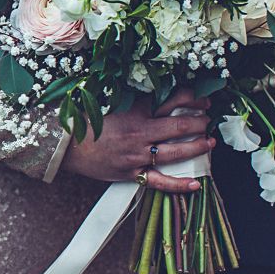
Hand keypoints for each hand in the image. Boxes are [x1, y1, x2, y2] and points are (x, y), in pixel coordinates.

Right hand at [62, 88, 215, 192]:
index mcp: (134, 110)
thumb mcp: (108, 99)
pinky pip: (160, 181)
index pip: (171, 100)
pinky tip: (196, 183)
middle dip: (200, 122)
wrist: (64, 142)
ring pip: (176, 152)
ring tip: (209, 142)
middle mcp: (139, 132)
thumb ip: (132, 96)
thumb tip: (155, 89)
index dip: (192, 98)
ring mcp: (137, 154)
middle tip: (209, 120)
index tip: (203, 99)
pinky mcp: (131, 173)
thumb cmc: (84, 118)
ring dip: (197, 147)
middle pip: (180, 127)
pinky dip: (179, 184)